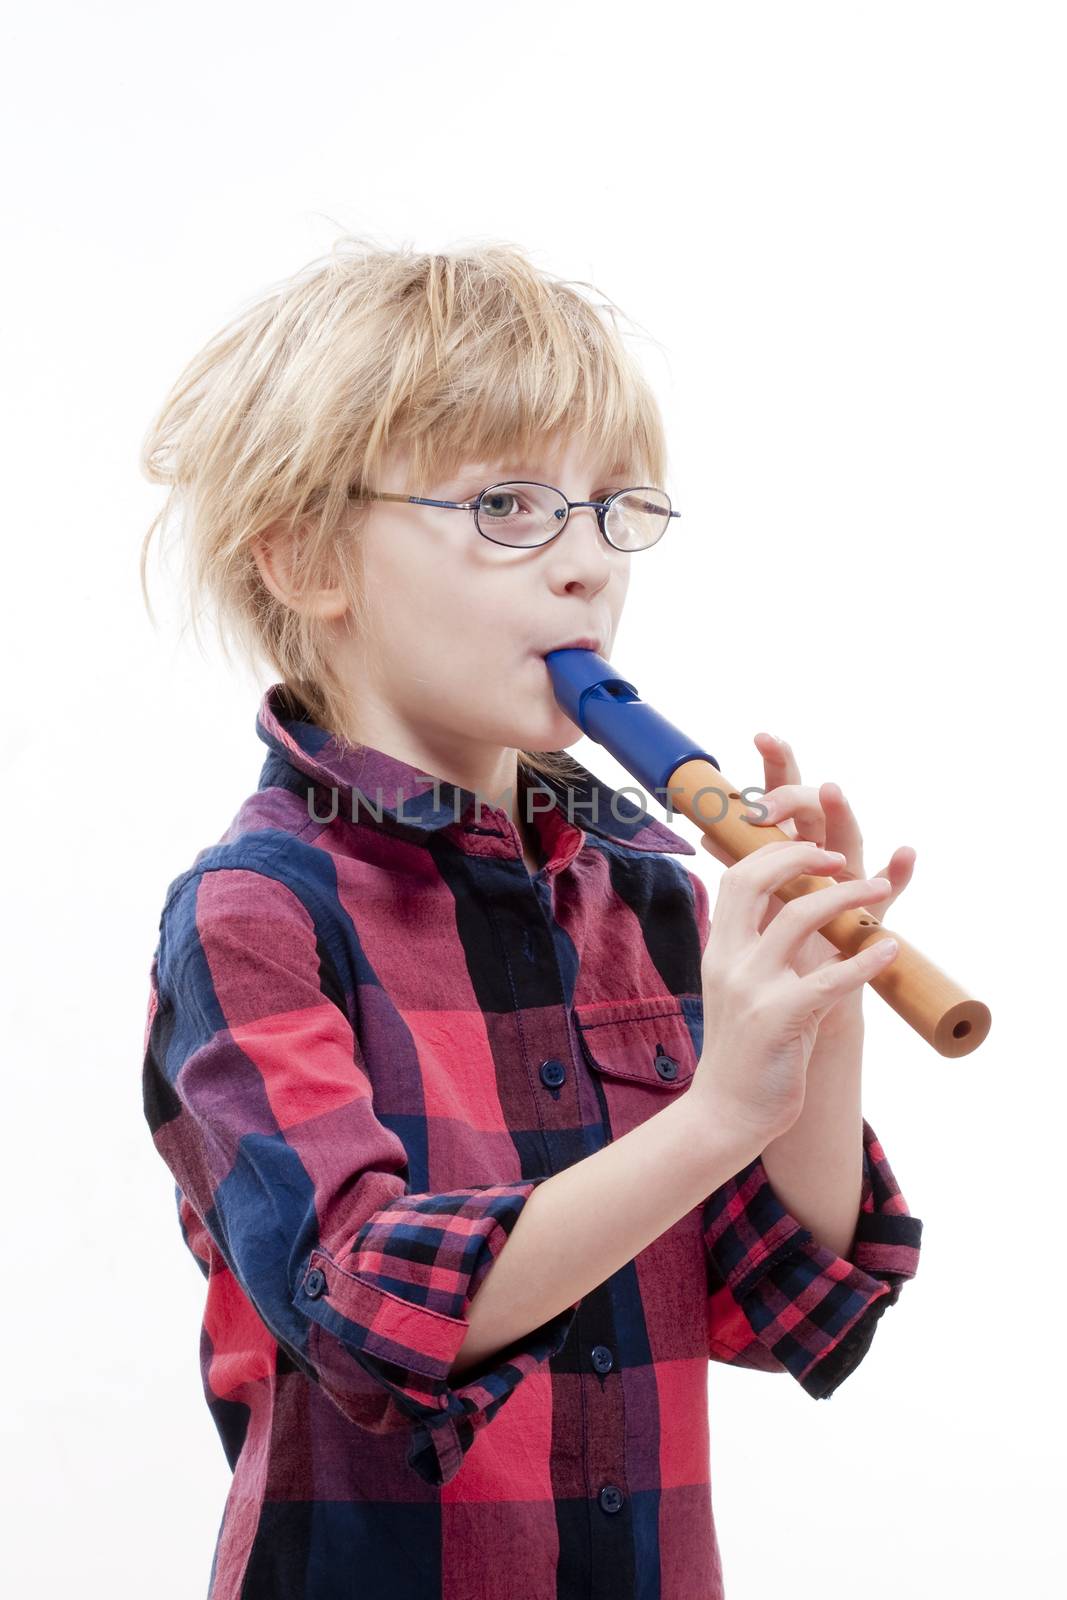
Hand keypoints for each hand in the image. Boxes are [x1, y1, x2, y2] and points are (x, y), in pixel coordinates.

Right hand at [691, 839, 899, 1152]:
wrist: (727, 1112)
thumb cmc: (746, 1051)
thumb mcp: (742, 989)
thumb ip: (760, 950)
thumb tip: (801, 912)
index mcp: (720, 949)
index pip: (738, 876)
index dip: (776, 852)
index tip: (815, 850)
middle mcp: (729, 959)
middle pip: (757, 879)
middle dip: (803, 857)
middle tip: (843, 858)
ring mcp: (752, 987)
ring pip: (800, 917)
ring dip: (847, 897)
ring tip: (880, 891)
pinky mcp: (779, 1018)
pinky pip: (831, 978)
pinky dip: (866, 960)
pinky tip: (889, 949)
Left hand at [700, 733, 914, 1030]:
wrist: (803, 1012)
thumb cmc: (780, 953)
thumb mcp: (757, 905)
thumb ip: (744, 864)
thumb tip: (706, 830)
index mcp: (792, 851)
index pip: (783, 799)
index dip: (776, 766)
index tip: (762, 735)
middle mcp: (824, 859)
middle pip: (813, 811)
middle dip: (793, 792)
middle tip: (764, 800)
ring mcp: (850, 885)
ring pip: (847, 840)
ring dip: (840, 814)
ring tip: (830, 789)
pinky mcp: (869, 920)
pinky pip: (890, 893)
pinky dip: (899, 873)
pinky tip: (904, 853)